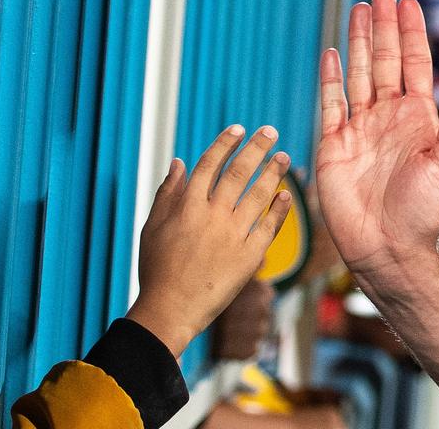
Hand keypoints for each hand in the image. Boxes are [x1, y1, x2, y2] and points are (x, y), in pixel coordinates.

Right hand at [126, 126, 292, 357]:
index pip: (209, 164)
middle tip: (271, 132)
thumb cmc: (157, 269)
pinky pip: (269, 227)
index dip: (225, 144)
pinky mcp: (249, 257)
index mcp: (186, 205)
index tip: (239, 129)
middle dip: (256, 148)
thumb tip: (180, 161)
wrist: (171, 310)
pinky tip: (286, 195)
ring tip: (283, 157)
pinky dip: (279, 210)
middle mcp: (212, 215)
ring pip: (258, 195)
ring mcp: (232, 235)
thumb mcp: (153, 226)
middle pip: (238, 173)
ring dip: (272, 173)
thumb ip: (168, 192)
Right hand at [315, 0, 438, 276]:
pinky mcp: (334, 143)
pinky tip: (334, 51)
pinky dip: (331, 76)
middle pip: (384, 60)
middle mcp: (388, 117)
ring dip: (359, 41)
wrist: (388, 248)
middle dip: (383, 25)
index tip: (407, 2)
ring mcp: (360, 128)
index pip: (413, 64)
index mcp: (418, 118)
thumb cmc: (424, 212)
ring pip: (358, 73)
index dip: (410, 33)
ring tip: (358, 9)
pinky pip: (331, 102)